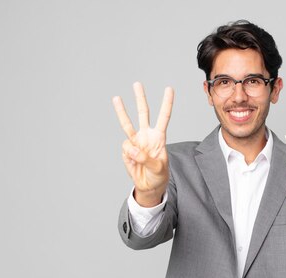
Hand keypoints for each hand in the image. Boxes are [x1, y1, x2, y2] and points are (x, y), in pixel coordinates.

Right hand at [113, 82, 173, 206]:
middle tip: (137, 84)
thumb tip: (131, 148)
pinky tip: (134, 162)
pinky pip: (125, 148)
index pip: (164, 117)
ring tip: (116, 98)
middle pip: (143, 113)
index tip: (169, 89)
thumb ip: (145, 158)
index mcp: (159, 137)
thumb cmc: (158, 175)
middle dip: (140, 98)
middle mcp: (146, 136)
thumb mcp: (158, 168)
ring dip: (121, 110)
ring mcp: (136, 142)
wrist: (149, 186)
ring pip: (127, 123)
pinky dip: (129, 155)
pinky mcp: (127, 151)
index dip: (166, 103)